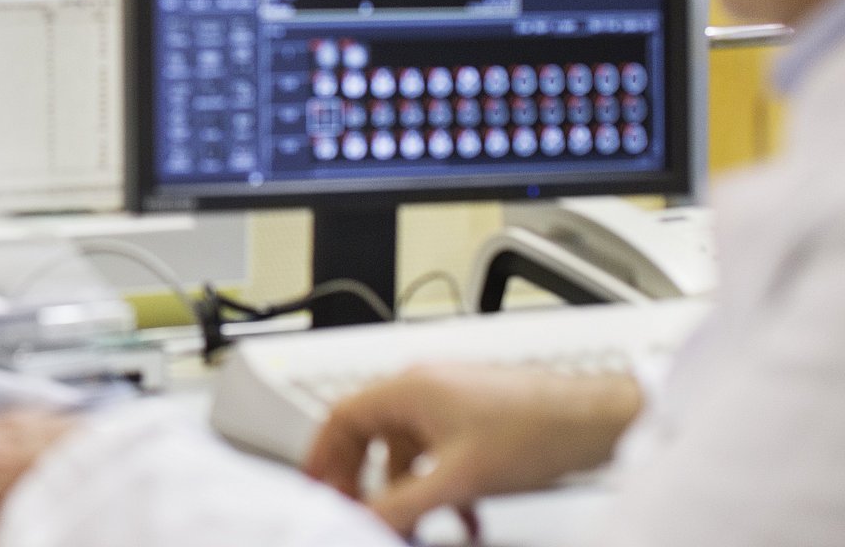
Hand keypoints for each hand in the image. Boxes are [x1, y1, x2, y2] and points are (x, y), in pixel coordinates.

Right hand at [301, 364, 642, 536]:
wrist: (596, 422)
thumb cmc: (537, 430)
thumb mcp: (457, 479)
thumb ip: (403, 504)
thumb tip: (366, 521)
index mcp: (410, 389)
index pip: (342, 417)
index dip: (322, 456)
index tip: (318, 490)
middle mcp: (425, 389)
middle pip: (370, 434)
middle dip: (361, 478)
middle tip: (356, 510)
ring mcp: (451, 403)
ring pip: (406, 450)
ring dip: (404, 490)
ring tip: (413, 527)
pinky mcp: (476, 420)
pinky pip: (438, 454)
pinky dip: (438, 486)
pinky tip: (461, 521)